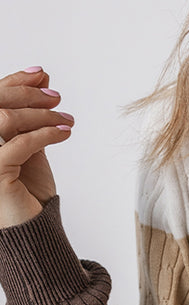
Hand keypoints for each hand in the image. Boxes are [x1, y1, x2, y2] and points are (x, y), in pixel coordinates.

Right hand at [0, 66, 73, 228]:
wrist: (32, 230)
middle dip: (28, 94)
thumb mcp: (30, 149)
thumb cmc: (28, 192)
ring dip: (40, 115)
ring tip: (66, 120)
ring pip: (5, 120)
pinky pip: (20, 145)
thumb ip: (30, 121)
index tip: (42, 74)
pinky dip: (45, 134)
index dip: (14, 82)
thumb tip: (42, 84)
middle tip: (56, 97)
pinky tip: (64, 134)